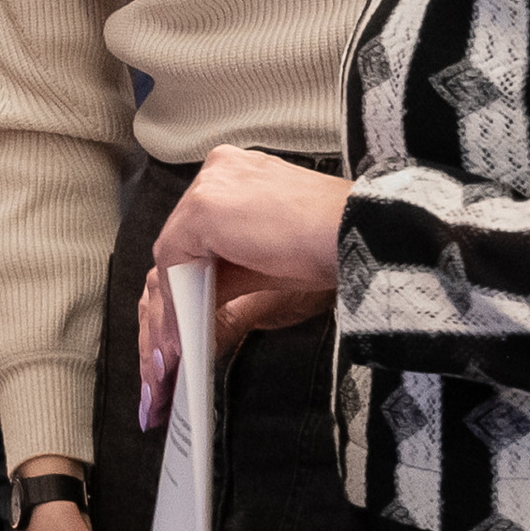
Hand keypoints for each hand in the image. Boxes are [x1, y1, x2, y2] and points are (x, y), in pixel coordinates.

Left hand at [138, 148, 348, 429]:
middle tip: (165, 354)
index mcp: (239, 178)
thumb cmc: (332, 248)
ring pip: (171, 256)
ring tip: (172, 358)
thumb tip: (192, 312)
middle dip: (170, 305)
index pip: (194, 236)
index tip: (181, 328)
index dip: (184, 287)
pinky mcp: (204, 206)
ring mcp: (210, 185)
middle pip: (176, 246)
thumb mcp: (267, 267)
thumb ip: (226, 277)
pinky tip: (182, 339)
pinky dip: (176, 305)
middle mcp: (220, 172)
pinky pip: (173, 262)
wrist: (363, 233)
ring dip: (169, 312)